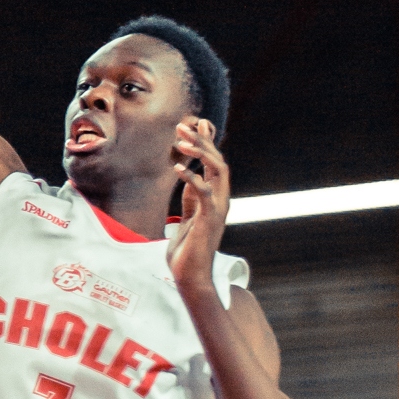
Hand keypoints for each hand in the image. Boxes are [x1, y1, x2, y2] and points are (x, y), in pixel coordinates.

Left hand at [167, 114, 230, 301]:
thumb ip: (192, 196)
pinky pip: (204, 192)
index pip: (214, 163)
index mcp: (216, 198)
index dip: (207, 142)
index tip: (195, 123)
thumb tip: (190, 177)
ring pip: (217, 170)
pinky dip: (192, 177)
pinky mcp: (209, 219)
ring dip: (201, 153)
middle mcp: (221, 200)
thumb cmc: (187, 249)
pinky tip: (177, 167)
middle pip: (218, 161)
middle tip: (183, 126)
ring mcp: (217, 209)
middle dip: (202, 141)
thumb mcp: (189, 215)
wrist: (190, 276)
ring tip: (182, 141)